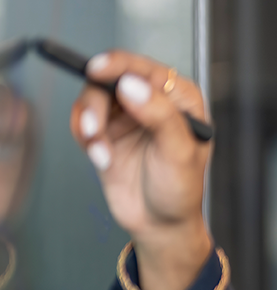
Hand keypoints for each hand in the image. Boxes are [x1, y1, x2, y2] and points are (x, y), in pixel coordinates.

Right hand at [67, 51, 212, 289]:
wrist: (160, 224)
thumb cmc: (180, 189)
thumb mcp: (178, 152)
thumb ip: (159, 115)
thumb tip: (132, 85)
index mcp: (180, 99)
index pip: (145, 68)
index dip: (119, 65)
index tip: (98, 71)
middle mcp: (152, 101)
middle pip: (109, 78)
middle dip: (96, 104)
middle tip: (93, 128)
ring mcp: (127, 116)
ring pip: (91, 98)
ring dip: (89, 124)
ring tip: (101, 153)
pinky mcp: (106, 132)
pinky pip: (82, 120)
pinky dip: (84, 137)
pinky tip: (102, 158)